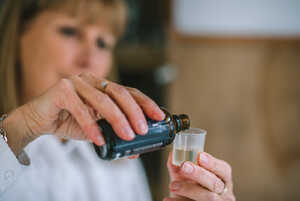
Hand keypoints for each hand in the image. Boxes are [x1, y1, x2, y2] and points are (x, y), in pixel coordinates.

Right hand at [4, 73, 164, 155]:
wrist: (39, 120)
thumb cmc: (69, 121)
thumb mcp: (97, 128)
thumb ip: (113, 134)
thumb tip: (135, 152)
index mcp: (103, 85)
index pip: (129, 91)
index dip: (146, 103)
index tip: (159, 116)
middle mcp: (92, 80)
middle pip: (119, 93)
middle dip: (134, 112)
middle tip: (143, 130)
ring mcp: (76, 82)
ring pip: (103, 100)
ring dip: (118, 119)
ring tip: (127, 136)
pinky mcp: (62, 90)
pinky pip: (81, 109)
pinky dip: (91, 126)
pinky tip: (99, 140)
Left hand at [164, 152, 234, 200]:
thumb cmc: (193, 189)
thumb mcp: (188, 177)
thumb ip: (180, 166)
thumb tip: (172, 155)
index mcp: (223, 179)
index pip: (223, 169)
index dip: (212, 163)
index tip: (200, 156)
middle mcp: (223, 193)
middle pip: (215, 183)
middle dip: (199, 174)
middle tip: (184, 167)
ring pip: (208, 197)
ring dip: (188, 189)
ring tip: (173, 185)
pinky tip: (169, 199)